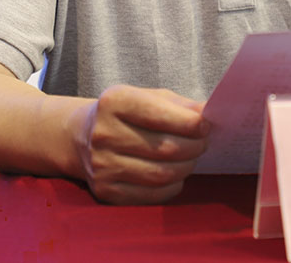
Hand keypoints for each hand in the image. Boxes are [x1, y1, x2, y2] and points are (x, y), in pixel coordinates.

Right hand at [72, 85, 209, 204]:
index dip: (190, 123)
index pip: (160, 114)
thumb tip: (208, 112)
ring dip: (186, 167)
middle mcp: (104, 133)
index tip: (206, 125)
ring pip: (161, 174)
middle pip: (165, 148)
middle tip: (203, 143)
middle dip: (194, 146)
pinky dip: (172, 186)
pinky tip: (175, 175)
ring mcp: (102, 165)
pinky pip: (152, 194)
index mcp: (114, 101)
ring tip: (191, 158)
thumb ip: (179, 104)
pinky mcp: (105, 191)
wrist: (82, 136)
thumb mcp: (148, 97)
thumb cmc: (126, 114)